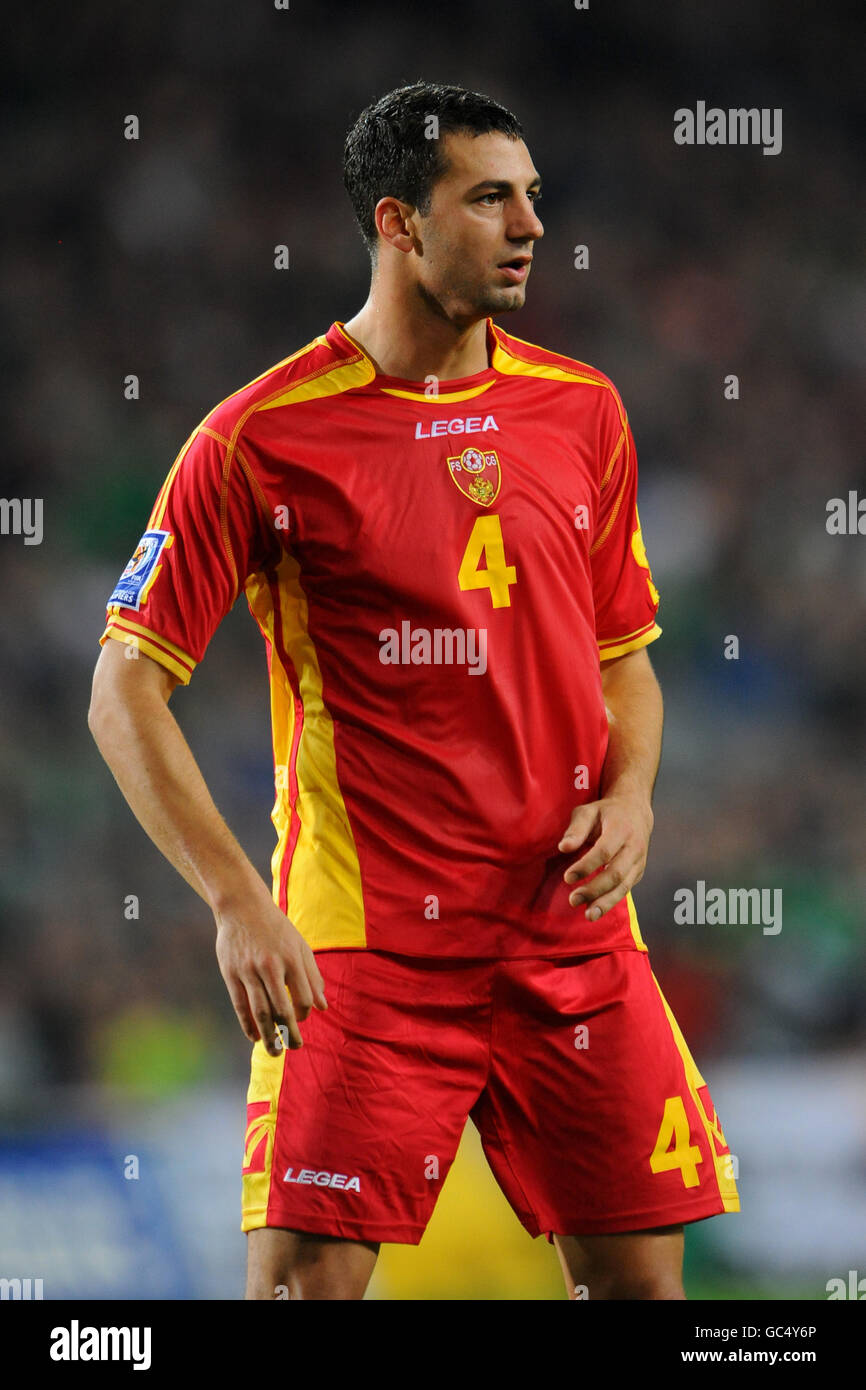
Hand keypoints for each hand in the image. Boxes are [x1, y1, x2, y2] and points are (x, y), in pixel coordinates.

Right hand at [214, 893, 326, 1055]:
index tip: (302, 1020)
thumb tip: (322, 1007)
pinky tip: (254, 1037)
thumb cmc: (275, 929)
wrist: (242, 907)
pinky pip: (240, 1005)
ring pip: (260, 1011)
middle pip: (282, 1009)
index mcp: (291, 958)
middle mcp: (271, 966)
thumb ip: (312, 977)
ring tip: (275, 1052)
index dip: (305, 1014)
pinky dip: (247, 1024)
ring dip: (269, 1036)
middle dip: (290, 1033)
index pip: (303, 997)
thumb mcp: (299, 946)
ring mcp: (249, 970)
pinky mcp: (231, 973)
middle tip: (295, 1048)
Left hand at [558, 792, 653, 920]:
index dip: (586, 866)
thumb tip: (563, 848)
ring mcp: (639, 861)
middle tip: (573, 900)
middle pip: (616, 873)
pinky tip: (595, 909)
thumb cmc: (607, 812)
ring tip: (588, 915)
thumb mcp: (589, 811)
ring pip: (624, 886)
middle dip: (595, 889)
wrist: (636, 811)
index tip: (567, 877)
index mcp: (621, 829)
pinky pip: (625, 889)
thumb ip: (576, 829)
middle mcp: (634, 847)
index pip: (604, 851)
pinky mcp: (638, 872)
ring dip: (606, 902)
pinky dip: (611, 901)